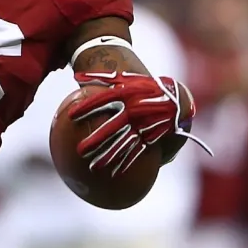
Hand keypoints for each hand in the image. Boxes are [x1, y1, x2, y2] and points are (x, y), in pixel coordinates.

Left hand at [69, 71, 195, 175]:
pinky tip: (115, 172)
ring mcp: (143, 125)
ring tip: (93, 167)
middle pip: (113, 127)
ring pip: (124, 143)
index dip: (87, 107)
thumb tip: (76, 74)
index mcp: (127, 95)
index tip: (71, 116)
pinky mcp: (151, 136)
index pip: (103, 100)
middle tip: (80, 151)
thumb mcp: (125, 78)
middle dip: (96, 139)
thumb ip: (101, 77)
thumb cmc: (144, 87)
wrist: (176, 99)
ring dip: (109, 156)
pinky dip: (127, 162)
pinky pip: (137, 150)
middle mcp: (134, 111)